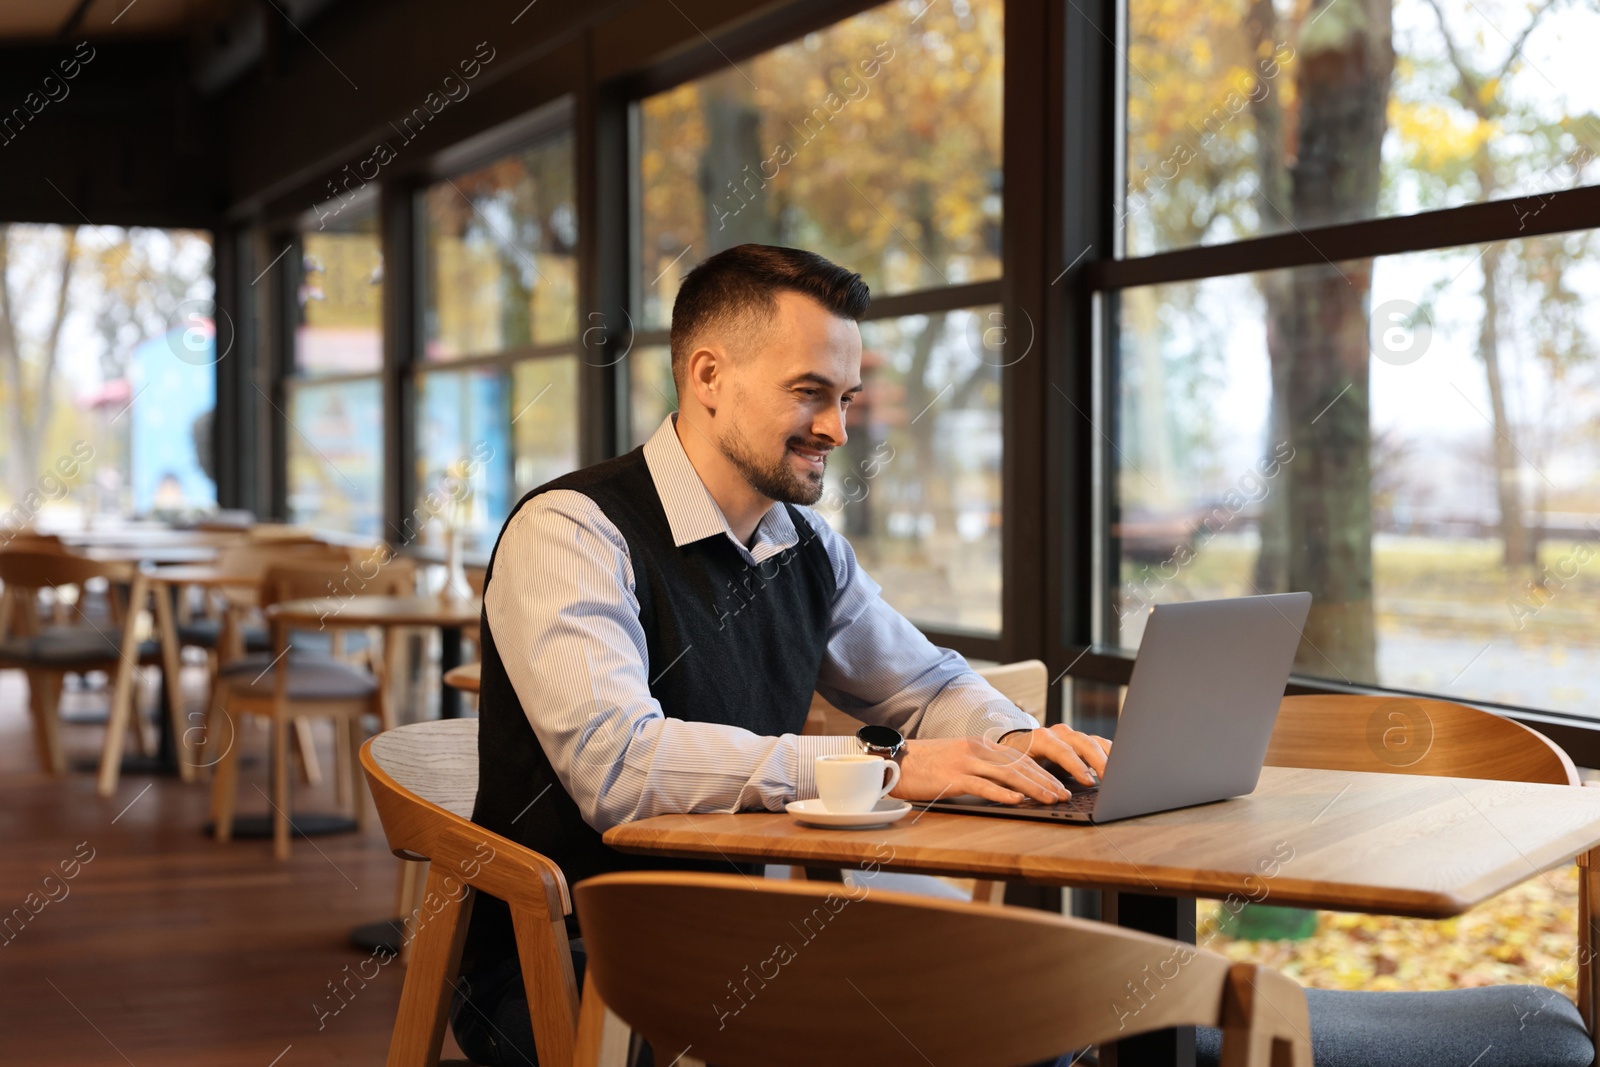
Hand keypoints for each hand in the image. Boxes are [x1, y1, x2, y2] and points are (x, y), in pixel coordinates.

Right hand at [888, 736, 1076, 805]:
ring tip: (1051, 799)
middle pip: (1020, 766)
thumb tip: (1010, 785)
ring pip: (1008, 775)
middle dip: (1045, 781)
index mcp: (982, 745)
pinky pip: (983, 785)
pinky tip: (1018, 801)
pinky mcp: (953, 777)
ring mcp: (966, 762)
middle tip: (1065, 795)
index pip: (1020, 759)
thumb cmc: (929, 764)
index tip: (1061, 785)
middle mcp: (978, 750)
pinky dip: (1003, 794)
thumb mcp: (961, 759)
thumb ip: (985, 767)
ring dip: (1033, 788)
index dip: (1043, 773)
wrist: (898, 761)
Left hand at [998, 724, 1111, 787]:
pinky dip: (1110, 755)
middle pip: (1084, 743)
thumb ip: (1029, 781)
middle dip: (1098, 762)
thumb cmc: (1014, 761)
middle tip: (1109, 780)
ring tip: (1118, 776)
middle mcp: (1059, 733)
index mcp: (1041, 738)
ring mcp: (1071, 736)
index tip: (1089, 782)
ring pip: (1094, 742)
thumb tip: (1041, 798)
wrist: (1014, 747)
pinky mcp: (1080, 742)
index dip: (1076, 766)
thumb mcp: (1016, 770)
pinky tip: (1118, 768)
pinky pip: (1099, 745)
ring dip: (1108, 758)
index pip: (1062, 750)